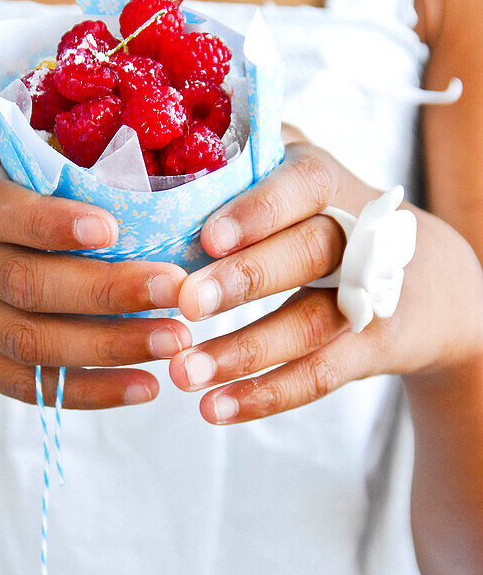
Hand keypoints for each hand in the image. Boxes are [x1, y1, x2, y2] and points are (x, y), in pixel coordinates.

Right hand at [0, 122, 190, 409]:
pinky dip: (82, 391)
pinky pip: (20, 383)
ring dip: (110, 349)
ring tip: (178, 344)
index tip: (110, 225)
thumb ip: (24, 154)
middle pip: (29, 287)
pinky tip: (138, 387)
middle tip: (182, 292)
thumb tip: (130, 153)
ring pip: (32, 344)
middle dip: (111, 293)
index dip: (50, 223)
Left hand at [169, 125, 482, 423]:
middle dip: (245, 279)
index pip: (300, 187)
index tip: (207, 237)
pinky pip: (317, 375)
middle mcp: (353, 234)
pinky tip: (214, 409)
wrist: (427, 276)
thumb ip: (236, 165)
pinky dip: (265, 394)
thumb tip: (148, 168)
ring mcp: (367, 295)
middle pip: (307, 253)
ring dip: (244, 351)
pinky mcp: (370, 347)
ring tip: (183, 374)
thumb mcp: (292, 174)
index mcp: (324, 181)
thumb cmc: (321, 216)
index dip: (258, 212)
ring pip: (308, 323)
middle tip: (186, 304)